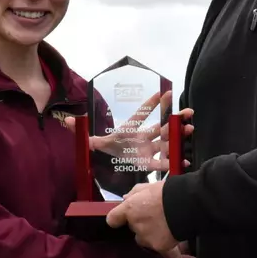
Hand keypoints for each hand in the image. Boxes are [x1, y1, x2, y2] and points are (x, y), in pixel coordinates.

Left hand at [65, 90, 193, 171]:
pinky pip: (164, 163)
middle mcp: (143, 137)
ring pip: (166, 142)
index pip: (141, 114)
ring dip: (178, 137)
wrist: (112, 165)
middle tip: (188, 112)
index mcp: (131, 129)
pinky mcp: (150, 163)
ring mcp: (149, 149)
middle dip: (174, 118)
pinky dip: (175, 162)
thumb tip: (66, 121)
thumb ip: (81, 133)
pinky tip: (186, 161)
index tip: (163, 92)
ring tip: (190, 130)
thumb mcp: (95, 142)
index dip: (151, 104)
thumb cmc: (108, 149)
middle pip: (160, 126)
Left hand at [107, 181, 180, 257]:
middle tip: (156, 217)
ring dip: (154, 236)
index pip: (113, 219)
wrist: (185, 203)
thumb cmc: (166, 192)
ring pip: (147, 240)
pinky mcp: (160, 247)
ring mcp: (147, 238)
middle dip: (142, 224)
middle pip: (134, 229)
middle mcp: (135, 226)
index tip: (122, 218)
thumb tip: (126, 199)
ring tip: (168, 228)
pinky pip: (164, 252)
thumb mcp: (148, 186)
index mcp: (130, 209)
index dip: (117, 219)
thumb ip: (135, 193)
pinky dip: (171, 256)